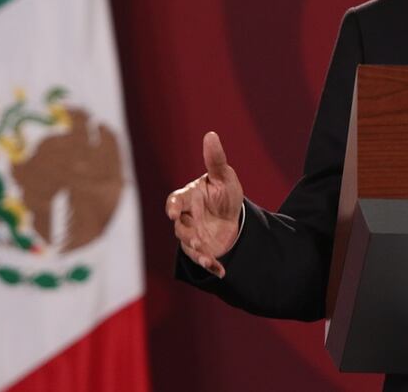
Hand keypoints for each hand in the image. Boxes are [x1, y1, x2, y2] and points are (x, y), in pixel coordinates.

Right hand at [166, 131, 243, 277]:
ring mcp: (192, 235)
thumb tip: (211, 134)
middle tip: (196, 238)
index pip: (175, 200)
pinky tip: (221, 271)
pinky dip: (211, 266)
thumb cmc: (224, 192)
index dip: (173, 206)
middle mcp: (187, 217)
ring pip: (188, 245)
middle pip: (180, 226)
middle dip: (187, 233)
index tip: (173, 212)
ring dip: (197, 253)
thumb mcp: (224, 177)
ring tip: (209, 258)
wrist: (234, 216)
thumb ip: (216, 160)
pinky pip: (202, 259)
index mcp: (189, 197)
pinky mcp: (201, 250)